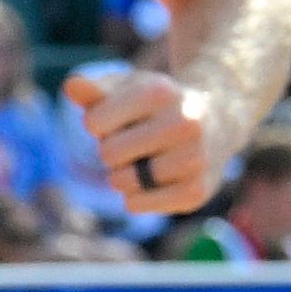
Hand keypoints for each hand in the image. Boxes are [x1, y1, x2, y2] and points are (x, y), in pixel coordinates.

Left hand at [69, 66, 223, 214]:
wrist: (218, 120)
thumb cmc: (157, 104)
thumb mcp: (128, 88)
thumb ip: (94, 91)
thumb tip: (72, 86)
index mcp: (158, 93)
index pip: (93, 124)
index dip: (99, 124)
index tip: (122, 118)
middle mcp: (183, 123)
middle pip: (108, 153)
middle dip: (113, 149)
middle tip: (138, 140)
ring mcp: (194, 159)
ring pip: (120, 182)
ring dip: (123, 173)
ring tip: (149, 158)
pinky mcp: (196, 191)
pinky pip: (135, 205)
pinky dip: (134, 196)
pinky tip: (154, 179)